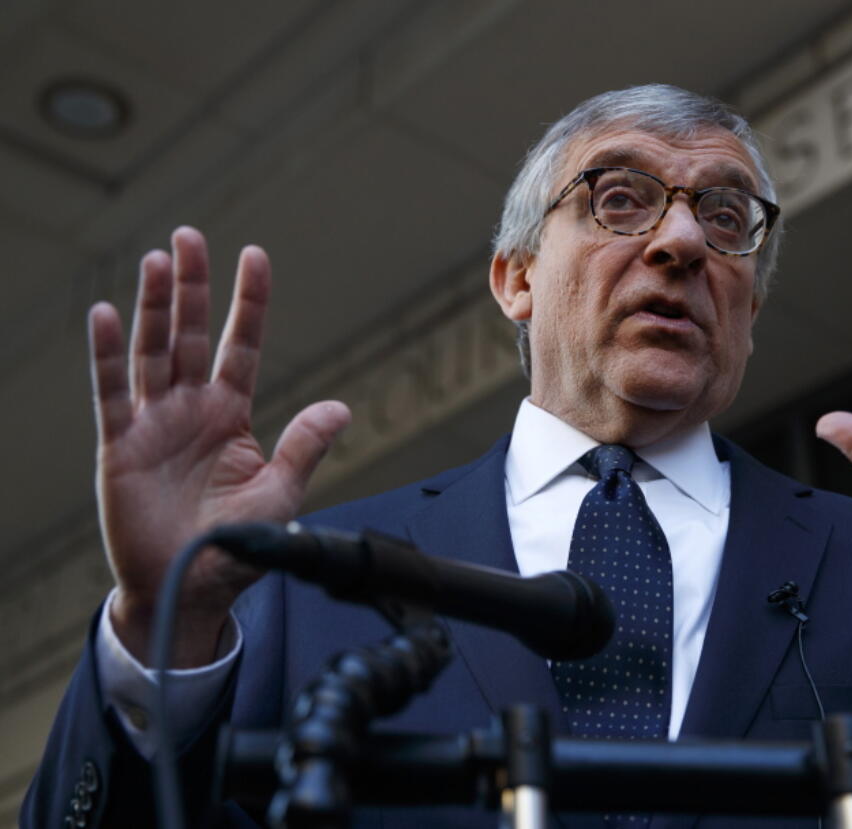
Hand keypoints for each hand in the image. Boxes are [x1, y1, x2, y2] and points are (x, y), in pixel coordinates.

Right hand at [90, 227, 349, 665]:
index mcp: (231, 415)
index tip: (255, 255)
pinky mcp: (121, 447)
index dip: (249, 303)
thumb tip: (341, 407)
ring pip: (152, 352)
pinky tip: (107, 314)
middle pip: (190, 335)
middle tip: (190, 236)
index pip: (242, 346)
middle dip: (192, 287)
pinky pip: (112, 394)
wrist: (187, 588)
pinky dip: (108, 355)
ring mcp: (154, 424)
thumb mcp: (279, 494)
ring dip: (152, 306)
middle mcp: (191, 410)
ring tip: (157, 259)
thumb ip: (304, 447)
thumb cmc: (236, 544)